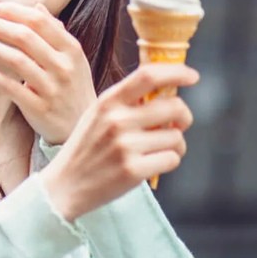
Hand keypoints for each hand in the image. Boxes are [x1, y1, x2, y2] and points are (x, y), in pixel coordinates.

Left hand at [0, 2, 95, 144]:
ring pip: (16, 60)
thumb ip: (55, 32)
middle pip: (26, 38)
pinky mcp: (39, 108)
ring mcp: (52, 88)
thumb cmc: (72, 87)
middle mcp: (63, 67)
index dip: (15, 12)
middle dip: (0, 27)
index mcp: (72, 50)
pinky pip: (11, 87)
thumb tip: (37, 6)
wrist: (81, 125)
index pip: (40, 22)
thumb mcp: (72, 58)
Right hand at [39, 63, 198, 222]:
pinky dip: (168, 162)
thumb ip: (125, 102)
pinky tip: (152, 165)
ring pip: (176, 137)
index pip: (148, 75)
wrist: (63, 186)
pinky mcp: (133, 171)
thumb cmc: (85, 149)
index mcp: (107, 102)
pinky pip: (172, 159)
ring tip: (158, 151)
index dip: (176, 72)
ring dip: (176, 145)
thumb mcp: (96, 116)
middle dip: (184, 117)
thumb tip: (166, 92)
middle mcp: (116, 120)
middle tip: (178, 125)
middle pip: (174, 106)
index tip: (193, 77)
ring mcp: (125, 146)